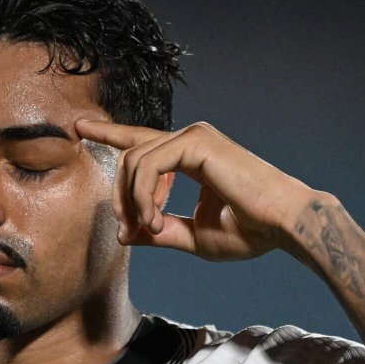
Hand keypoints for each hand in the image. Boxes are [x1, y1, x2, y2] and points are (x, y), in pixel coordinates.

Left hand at [75, 119, 322, 261]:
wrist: (283, 226)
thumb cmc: (249, 232)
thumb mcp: (193, 236)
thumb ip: (158, 230)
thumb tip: (126, 234)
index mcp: (191, 155)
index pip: (141, 141)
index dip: (109, 133)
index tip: (80, 127)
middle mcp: (190, 139)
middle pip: (129, 157)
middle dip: (119, 198)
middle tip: (127, 231)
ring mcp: (193, 135)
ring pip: (133, 162)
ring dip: (132, 203)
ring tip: (150, 230)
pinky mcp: (196, 141)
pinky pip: (147, 167)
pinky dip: (143, 198)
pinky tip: (155, 220)